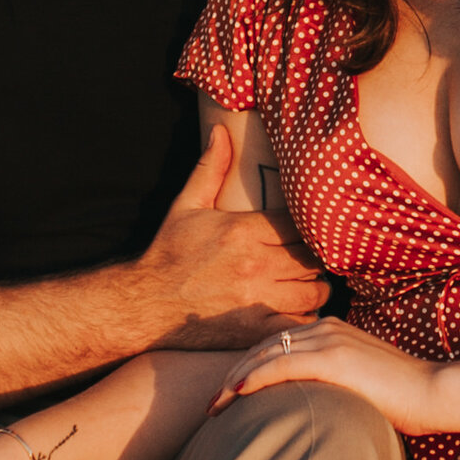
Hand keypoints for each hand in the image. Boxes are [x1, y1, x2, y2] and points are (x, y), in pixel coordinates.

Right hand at [140, 124, 329, 340]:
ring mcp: (255, 299)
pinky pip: (299, 324)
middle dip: (316, 258)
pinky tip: (296, 312)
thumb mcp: (187, 205)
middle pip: (314, 258)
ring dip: (316, 288)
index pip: (300, 224)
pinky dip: (304, 320)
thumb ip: (211, 168)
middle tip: (310, 260)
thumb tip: (222, 129)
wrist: (144, 303)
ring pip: (315, 291)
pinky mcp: (253, 329)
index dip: (309, 229)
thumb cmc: (168, 253)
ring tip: (307, 285)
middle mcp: (254, 262)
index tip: (307, 233)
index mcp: (242, 229)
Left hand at [208, 315, 446, 433]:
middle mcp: (327, 329)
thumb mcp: (362, 385)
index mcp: (332, 332)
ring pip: (267, 354)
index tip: (229, 394)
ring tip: (216, 405)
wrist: (435, 392)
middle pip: (264, 347)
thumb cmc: (404, 398)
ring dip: (236, 379)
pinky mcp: (334, 358)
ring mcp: (330, 341)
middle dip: (233, 374)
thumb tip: (311, 407)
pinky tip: (238, 393)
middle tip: (212, 403)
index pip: (276, 345)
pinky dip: (256, 377)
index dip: (248, 367)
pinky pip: (283, 364)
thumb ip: (335, 385)